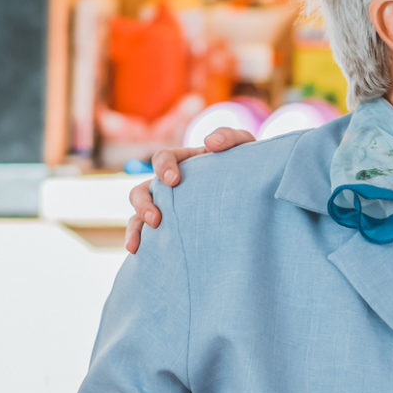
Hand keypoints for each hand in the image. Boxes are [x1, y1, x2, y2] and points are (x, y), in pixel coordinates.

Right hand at [123, 128, 256, 252]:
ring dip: (135, 228)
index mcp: (184, 163)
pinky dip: (139, 244)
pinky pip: (149, 238)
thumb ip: (230, 137)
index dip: (163, 168)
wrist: (257, 195)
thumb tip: (210, 143)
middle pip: (141, 190)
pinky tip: (139, 255)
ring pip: (138, 216)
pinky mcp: (173, 230)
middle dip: (143, 204)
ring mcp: (169, 209)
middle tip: (157, 219)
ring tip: (137, 244)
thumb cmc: (247, 166)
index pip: (163, 158)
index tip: (174, 181)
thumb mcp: (244, 145)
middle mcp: (170, 187)